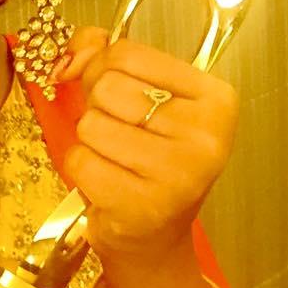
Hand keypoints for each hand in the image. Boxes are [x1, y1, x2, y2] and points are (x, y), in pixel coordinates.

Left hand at [55, 27, 239, 270]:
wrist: (155, 233)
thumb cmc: (149, 154)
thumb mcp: (139, 93)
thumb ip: (103, 55)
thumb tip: (71, 55)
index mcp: (215, 98)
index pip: (128, 54)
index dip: (103, 68)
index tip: (118, 92)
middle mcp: (206, 135)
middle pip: (108, 87)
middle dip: (100, 107)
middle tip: (122, 133)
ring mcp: (178, 173)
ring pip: (91, 124)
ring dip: (91, 141)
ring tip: (117, 158)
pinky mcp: (144, 205)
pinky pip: (82, 161)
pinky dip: (83, 169)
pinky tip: (109, 182)